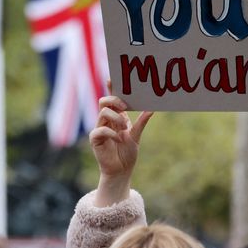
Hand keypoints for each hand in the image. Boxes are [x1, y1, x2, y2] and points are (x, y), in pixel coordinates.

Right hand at [90, 85, 153, 206]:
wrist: (121, 171)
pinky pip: (100, 129)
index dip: (111, 87)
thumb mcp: (136, 135)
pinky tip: (118, 139)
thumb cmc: (127, 153)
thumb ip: (142, 122)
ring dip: (116, 118)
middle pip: (103, 101)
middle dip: (114, 100)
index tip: (113, 77)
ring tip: (124, 128)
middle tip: (124, 106)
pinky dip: (111, 132)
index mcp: (116, 116)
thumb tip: (152, 109)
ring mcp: (100, 128)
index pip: (111, 98)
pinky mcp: (95, 139)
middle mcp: (106, 120)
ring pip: (103, 113)